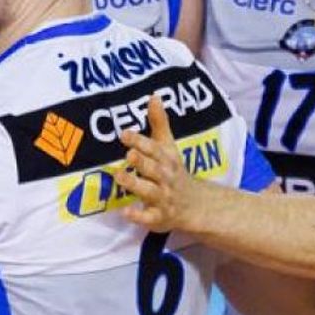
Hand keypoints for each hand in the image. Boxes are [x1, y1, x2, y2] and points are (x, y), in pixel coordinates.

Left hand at [117, 94, 205, 231]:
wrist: (194, 205)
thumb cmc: (174, 172)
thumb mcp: (168, 147)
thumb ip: (159, 123)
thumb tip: (153, 96)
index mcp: (166, 160)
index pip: (154, 149)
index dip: (140, 141)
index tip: (125, 134)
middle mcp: (165, 178)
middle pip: (153, 169)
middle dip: (141, 162)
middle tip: (129, 154)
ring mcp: (162, 198)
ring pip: (149, 191)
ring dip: (135, 184)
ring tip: (120, 176)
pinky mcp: (158, 217)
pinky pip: (148, 218)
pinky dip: (138, 216)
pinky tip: (125, 212)